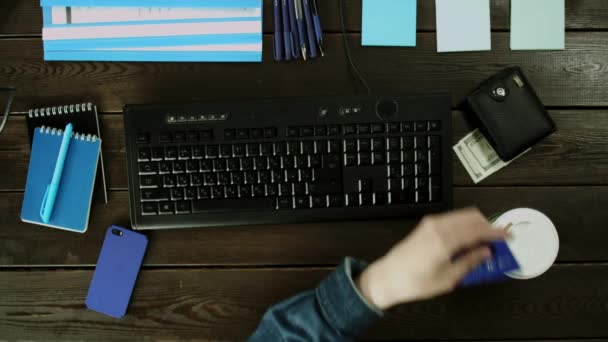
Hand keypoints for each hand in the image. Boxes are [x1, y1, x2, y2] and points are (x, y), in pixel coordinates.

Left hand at [357, 208, 507, 309]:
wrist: (388, 277)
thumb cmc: (414, 282)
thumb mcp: (448, 278)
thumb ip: (470, 262)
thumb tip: (486, 252)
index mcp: (444, 240)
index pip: (478, 230)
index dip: (497, 233)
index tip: (509, 237)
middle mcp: (437, 227)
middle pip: (472, 217)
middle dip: (488, 226)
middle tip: (497, 241)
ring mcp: (430, 224)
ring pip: (463, 216)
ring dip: (476, 225)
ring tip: (483, 243)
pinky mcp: (426, 225)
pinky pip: (452, 219)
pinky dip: (464, 226)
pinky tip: (468, 241)